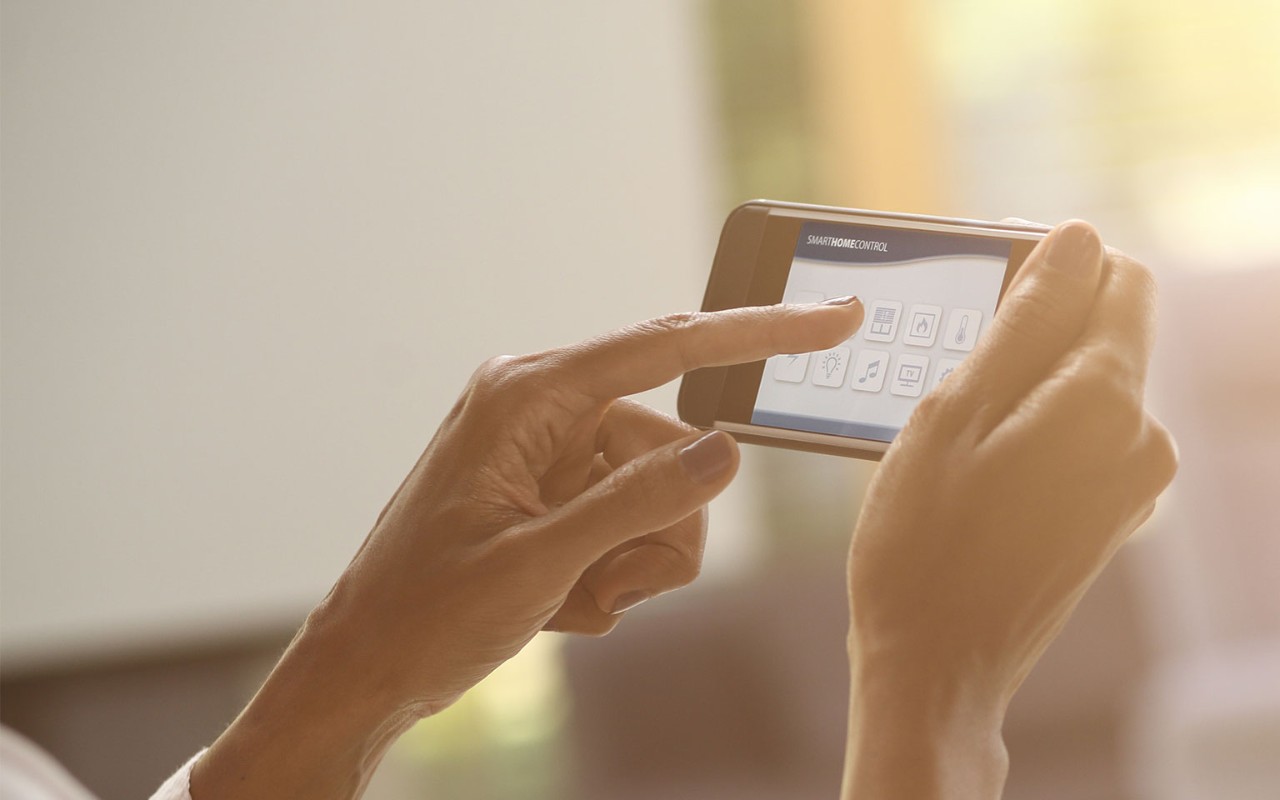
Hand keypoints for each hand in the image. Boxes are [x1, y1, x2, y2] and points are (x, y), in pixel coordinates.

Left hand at [192, 297, 864, 799]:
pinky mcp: (551, 488)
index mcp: (528, 395)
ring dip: (631, 563)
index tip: (833, 317)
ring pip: (657, 492)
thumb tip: (726, 451)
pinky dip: (610, 570)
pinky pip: (627, 517)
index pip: (667, 348)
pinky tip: (557, 601)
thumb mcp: (542, 562)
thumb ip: (639, 502)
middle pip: (672, 447)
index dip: (759, 334)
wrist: (366, 665)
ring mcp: (546, 450)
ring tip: (572, 599)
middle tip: (607, 588)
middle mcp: (541, 407)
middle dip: (660, 530)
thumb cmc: (428, 611)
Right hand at [841, 221, 1176, 798]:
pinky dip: (1030, 428)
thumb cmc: (922, 543)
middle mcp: (1144, 436)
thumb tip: (1075, 239)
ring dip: (1022, 383)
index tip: (975, 307)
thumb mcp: (954, 411)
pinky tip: (976, 470)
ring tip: (955, 436)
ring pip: (1084, 381)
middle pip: (1102, 328)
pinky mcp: (1112, 511)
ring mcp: (1133, 481)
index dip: (1043, 269)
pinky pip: (1078, 432)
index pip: (1113, 273)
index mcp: (1108, 400)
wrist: (936, 666)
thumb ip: (1024, 318)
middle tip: (952, 377)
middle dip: (1030, 329)